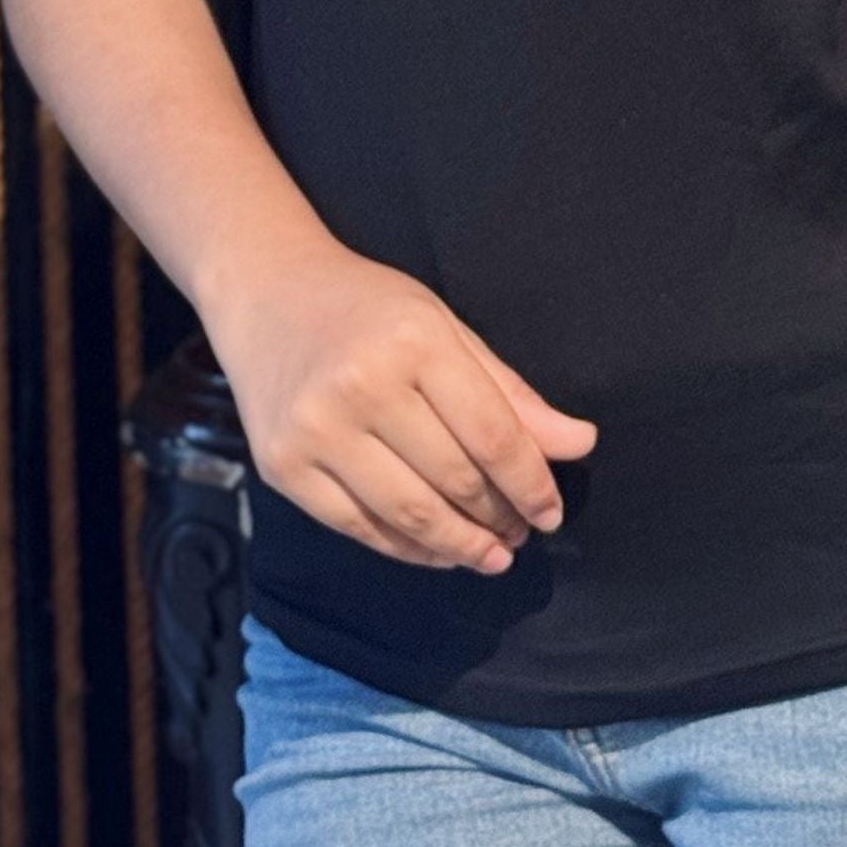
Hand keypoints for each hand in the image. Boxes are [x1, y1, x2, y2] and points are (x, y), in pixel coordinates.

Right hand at [206, 237, 596, 573]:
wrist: (267, 292)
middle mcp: (361, 386)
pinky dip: (406, 550)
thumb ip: (509, 392)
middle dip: (499, 517)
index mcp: (414, 341)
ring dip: (460, 546)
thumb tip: (578, 444)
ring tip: (490, 554)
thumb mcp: (445, 328)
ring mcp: (316, 431)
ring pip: (408, 515)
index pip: (491, 434)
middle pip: (453, 479)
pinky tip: (437, 551)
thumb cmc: (368, 307)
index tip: (552, 511)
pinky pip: (358, 528)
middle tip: (522, 533)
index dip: (530, 483)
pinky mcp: (282, 467)